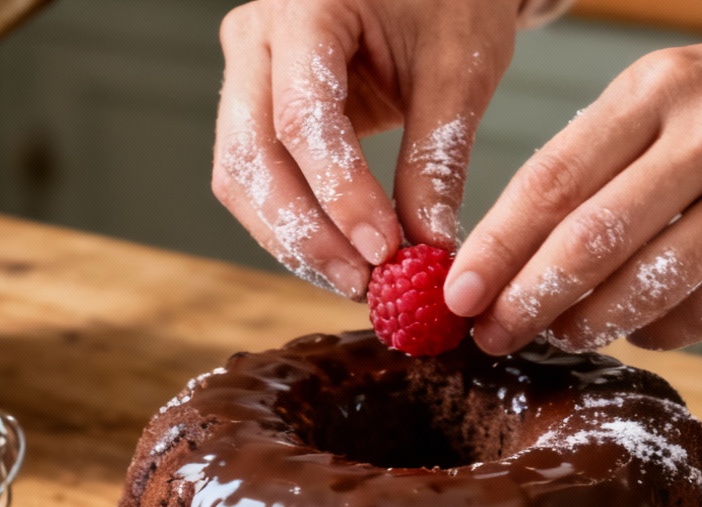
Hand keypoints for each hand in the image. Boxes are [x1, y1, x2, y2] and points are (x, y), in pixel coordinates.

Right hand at [213, 0, 518, 297]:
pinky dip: (296, 225)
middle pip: (252, 156)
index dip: (339, 195)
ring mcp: (246, 71)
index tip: (384, 251)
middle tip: (363, 284)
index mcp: (306, 7)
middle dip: (305, 233)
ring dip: (294, 240)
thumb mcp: (460, 68)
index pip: (303, 119)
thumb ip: (437, 158)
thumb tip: (430, 249)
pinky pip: (257, 178)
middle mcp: (257, 37)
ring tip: (356, 281)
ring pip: (241, 177)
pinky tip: (341, 258)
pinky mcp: (256, 105)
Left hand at [444, 0, 701, 354]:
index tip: (456, 294)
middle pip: (592, 238)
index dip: (496, 246)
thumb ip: (607, 156)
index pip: (552, 177)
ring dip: (594, 323)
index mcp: (660, 86)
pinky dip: (667, 328)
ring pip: (653, 281)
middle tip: (492, 338)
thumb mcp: (679, 88)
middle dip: (528, 300)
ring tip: (559, 340)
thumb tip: (519, 247)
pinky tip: (640, 333)